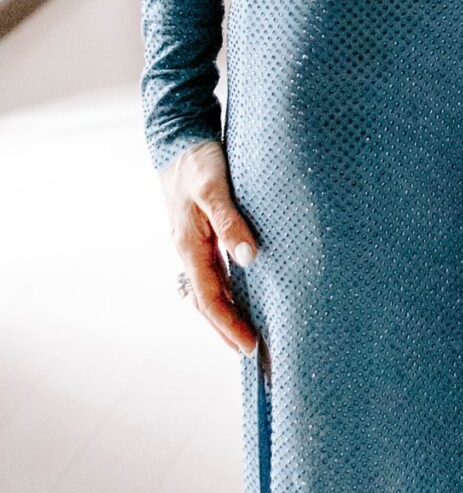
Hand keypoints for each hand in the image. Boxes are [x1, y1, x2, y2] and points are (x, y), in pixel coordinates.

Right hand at [160, 140, 259, 356]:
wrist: (180, 137)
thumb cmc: (197, 161)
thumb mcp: (214, 188)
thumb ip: (230, 222)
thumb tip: (249, 259)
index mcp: (189, 246)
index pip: (209, 300)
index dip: (229, 325)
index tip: (250, 347)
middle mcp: (189, 250)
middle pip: (208, 303)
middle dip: (228, 330)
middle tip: (252, 354)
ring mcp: (194, 243)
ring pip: (210, 289)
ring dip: (228, 313)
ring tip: (249, 333)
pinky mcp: (202, 233)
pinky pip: (214, 271)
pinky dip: (228, 289)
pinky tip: (244, 293)